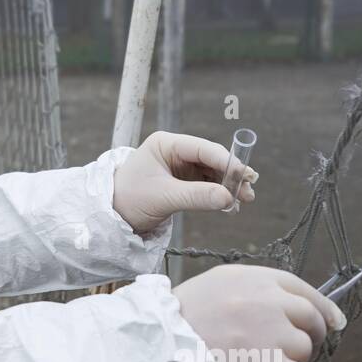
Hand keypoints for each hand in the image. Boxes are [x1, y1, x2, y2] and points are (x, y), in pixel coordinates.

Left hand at [112, 131, 256, 233]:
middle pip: (211, 159)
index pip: (202, 148)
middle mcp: (175, 151)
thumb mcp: (163, 197)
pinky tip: (230, 205)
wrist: (112, 217)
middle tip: (249, 191)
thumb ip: (196, 196)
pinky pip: (207, 185)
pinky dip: (219, 194)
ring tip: (244, 200)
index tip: (244, 174)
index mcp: (166, 144)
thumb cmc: (129, 200)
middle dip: (231, 175)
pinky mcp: (182, 182)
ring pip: (212, 173)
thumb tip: (228, 198)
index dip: (226, 160)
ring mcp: (180, 166)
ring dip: (228, 186)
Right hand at [173, 265, 345, 361]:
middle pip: (312, 319)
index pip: (303, 289)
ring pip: (305, 351)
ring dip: (290, 361)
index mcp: (255, 279)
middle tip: (290, 350)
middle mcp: (269, 301)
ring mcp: (273, 334)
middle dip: (310, 336)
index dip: (323, 307)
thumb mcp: (216, 285)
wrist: (161, 346)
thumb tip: (293, 305)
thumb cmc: (182, 318)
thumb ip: (255, 290)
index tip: (333, 322)